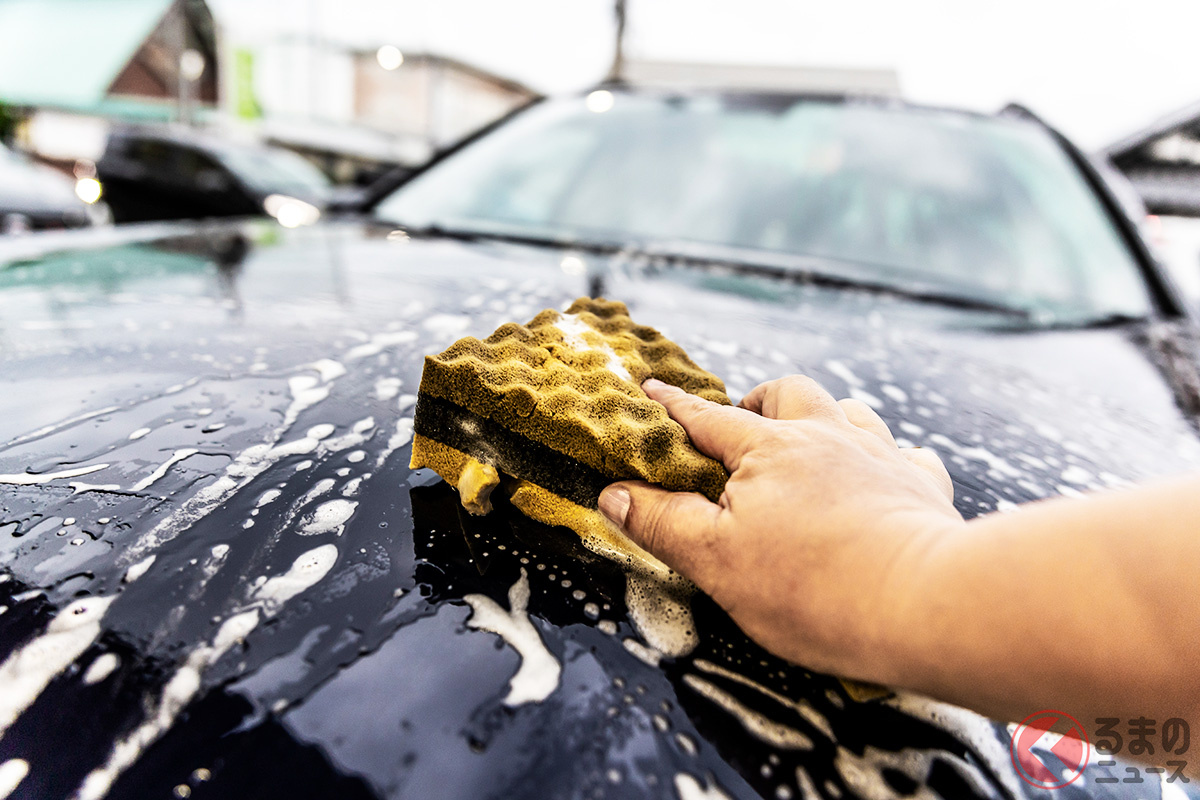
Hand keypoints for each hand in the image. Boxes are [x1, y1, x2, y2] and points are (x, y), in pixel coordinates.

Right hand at [599, 376, 963, 681]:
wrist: (925, 605)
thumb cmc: (814, 588)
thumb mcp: (716, 562)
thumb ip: (663, 523)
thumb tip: (615, 493)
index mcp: (770, 450)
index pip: (708, 418)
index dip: (674, 406)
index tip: (652, 389)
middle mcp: (827, 437)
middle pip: (789, 393)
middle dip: (759, 398)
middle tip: (743, 421)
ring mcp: (881, 457)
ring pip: (850, 410)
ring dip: (824, 417)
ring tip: (810, 442)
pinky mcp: (922, 487)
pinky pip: (906, 453)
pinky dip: (886, 457)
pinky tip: (880, 477)